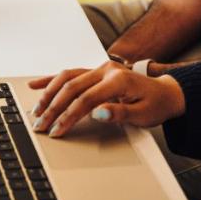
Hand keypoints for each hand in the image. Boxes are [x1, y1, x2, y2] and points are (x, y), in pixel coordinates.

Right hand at [26, 61, 184, 137]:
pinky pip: (69, 73)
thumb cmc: (155, 105)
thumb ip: (119, 113)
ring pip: (66, 77)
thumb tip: (98, 113)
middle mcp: (106, 70)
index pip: (86, 99)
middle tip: (40, 125)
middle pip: (72, 88)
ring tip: (36, 110)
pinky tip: (36, 85)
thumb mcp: (143, 114)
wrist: (165, 93)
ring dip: (49, 94)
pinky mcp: (95, 71)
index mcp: (118, 80)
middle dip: (53, 108)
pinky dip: (51, 79)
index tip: (57, 130)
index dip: (69, 116)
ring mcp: (99, 69)